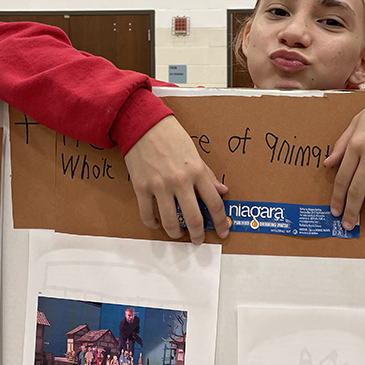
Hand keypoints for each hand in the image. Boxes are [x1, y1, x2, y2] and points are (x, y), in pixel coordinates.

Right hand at [124, 116, 228, 243]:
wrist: (143, 124)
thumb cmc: (171, 136)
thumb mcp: (195, 152)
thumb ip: (208, 174)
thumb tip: (222, 191)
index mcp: (197, 171)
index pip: (214, 203)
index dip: (220, 221)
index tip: (223, 231)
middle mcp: (180, 181)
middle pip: (194, 218)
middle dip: (198, 234)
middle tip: (199, 239)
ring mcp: (160, 186)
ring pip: (170, 221)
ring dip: (175, 233)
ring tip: (178, 234)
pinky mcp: (141, 188)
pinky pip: (147, 215)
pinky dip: (153, 223)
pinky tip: (157, 223)